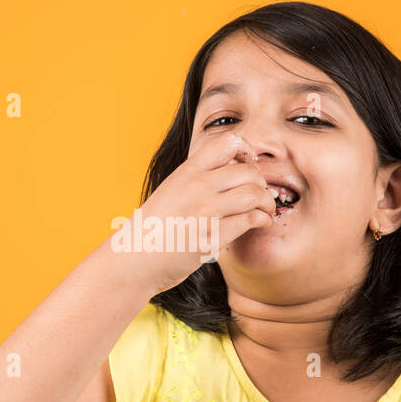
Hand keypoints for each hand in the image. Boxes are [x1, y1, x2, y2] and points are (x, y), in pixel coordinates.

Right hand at [120, 131, 275, 295]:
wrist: (134, 259)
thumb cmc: (152, 228)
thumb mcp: (170, 191)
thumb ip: (196, 180)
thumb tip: (227, 173)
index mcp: (186, 172)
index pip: (226, 142)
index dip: (246, 149)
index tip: (249, 163)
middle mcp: (196, 187)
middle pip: (248, 171)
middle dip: (262, 183)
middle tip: (262, 194)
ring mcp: (204, 211)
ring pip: (253, 194)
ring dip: (267, 202)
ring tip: (265, 210)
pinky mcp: (211, 236)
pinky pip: (249, 220)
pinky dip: (261, 220)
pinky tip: (259, 223)